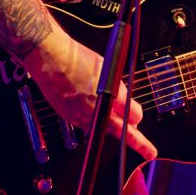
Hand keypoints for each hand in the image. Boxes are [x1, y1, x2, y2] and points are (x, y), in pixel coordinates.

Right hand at [20, 30, 157, 160]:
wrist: (52, 60)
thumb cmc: (77, 60)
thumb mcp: (108, 70)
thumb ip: (119, 89)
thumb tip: (127, 101)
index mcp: (111, 97)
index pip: (134, 117)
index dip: (138, 116)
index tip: (143, 127)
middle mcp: (98, 111)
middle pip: (125, 131)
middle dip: (132, 130)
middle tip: (139, 134)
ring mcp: (84, 117)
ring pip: (106, 129)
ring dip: (111, 124)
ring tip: (114, 117)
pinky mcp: (72, 118)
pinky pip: (89, 125)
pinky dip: (94, 119)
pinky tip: (92, 108)